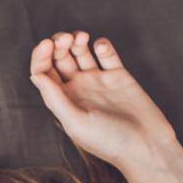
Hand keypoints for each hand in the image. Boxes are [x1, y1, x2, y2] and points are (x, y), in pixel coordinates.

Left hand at [28, 31, 178, 169]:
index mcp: (62, 101)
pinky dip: (102, 45)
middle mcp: (77, 89)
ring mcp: (98, 81)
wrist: (145, 145)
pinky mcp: (119, 76)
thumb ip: (56, 99)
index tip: (47, 45)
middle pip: (59, 58)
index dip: (40, 56)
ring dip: (77, 40)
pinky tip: (101, 46)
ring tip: (80, 37)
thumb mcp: (76, 122)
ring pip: (81, 52)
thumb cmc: (109, 141)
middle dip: (58, 44)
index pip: (43, 73)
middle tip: (65, 39)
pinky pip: (107, 54)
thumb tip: (37, 76)